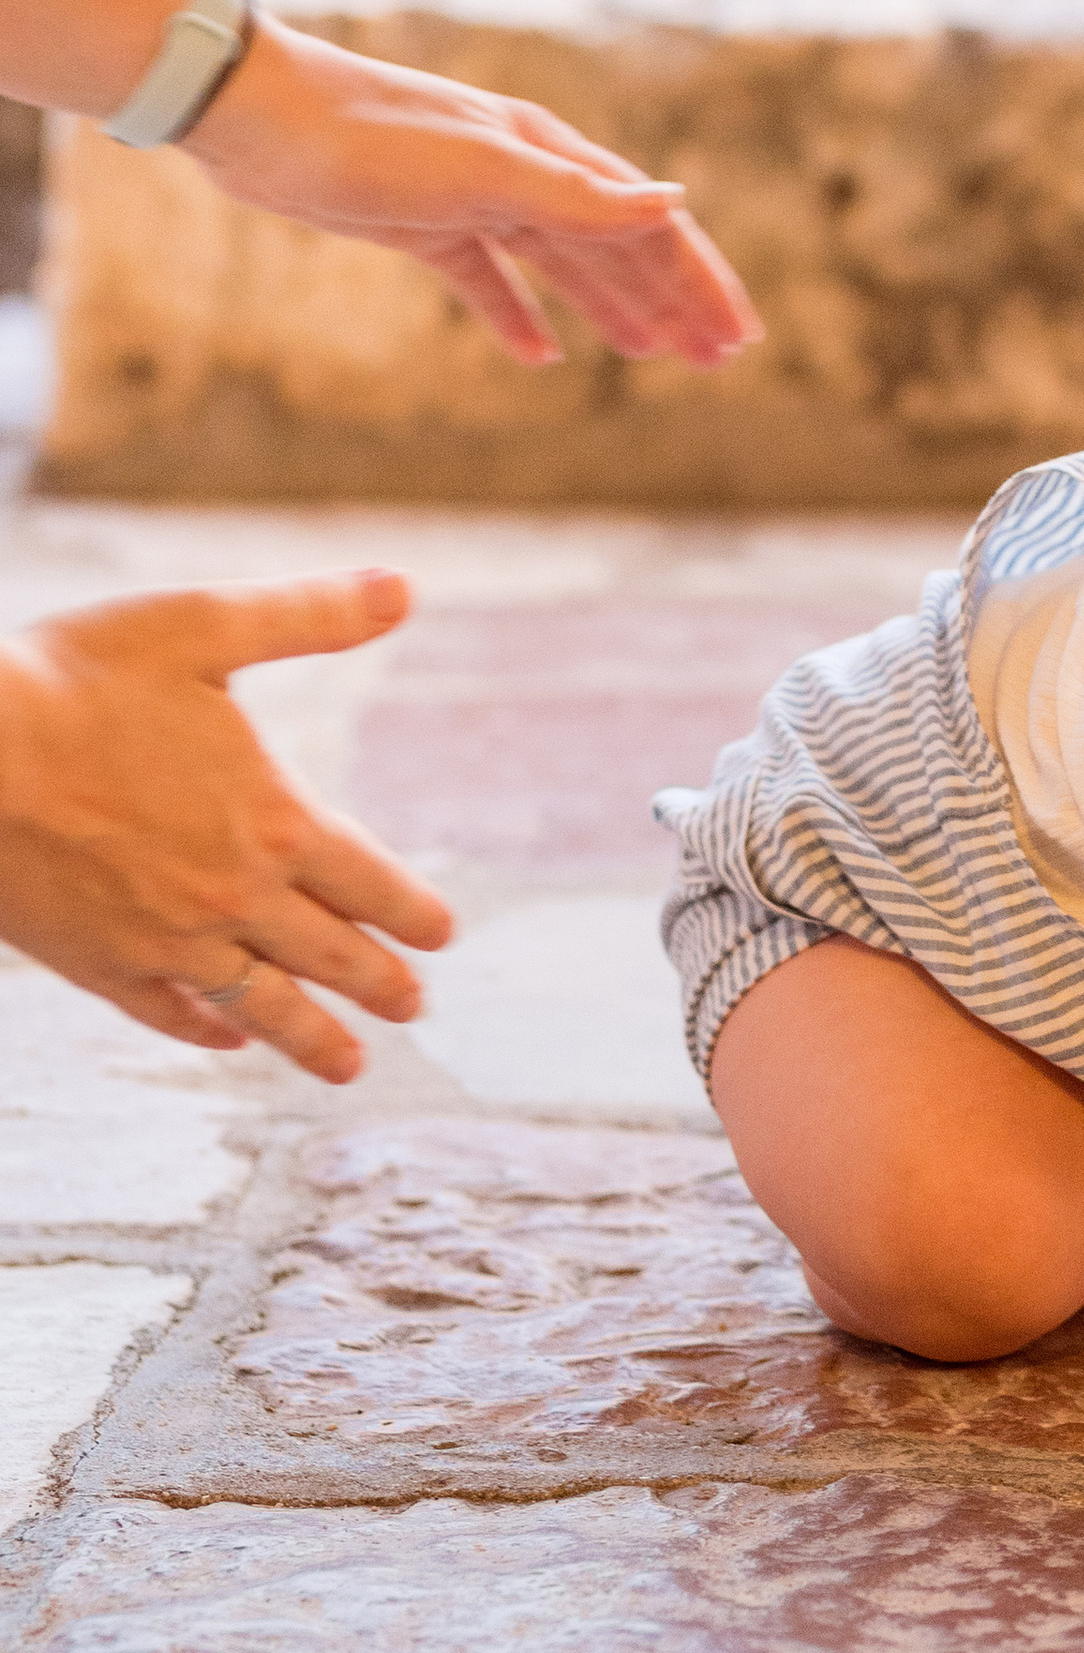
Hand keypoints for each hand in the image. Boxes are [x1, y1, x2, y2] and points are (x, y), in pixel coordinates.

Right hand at [0, 572, 452, 1082]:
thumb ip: (308, 615)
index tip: (441, 936)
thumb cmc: (74, 679)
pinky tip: (227, 1037)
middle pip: (325, 953)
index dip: (412, 911)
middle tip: (414, 1008)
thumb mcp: (202, 624)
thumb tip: (403, 586)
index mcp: (273, 818)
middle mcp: (230, 895)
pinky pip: (167, 1013)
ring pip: (258, 1003)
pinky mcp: (98, 965)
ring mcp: (163, 941)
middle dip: (377, 982)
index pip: (369, 881)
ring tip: (349, 1066)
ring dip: (308, 1037)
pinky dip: (206, 1030)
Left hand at [187, 20, 761, 367]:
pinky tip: (538, 356)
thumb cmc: (370, 133)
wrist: (259, 118)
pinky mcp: (424, 224)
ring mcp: (474, 198)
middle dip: (671, 300)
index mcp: (549, 153)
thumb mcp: (483, 170)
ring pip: (562, 264)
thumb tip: (675, 201)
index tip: (738, 335)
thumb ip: (577, 195)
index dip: (697, 279)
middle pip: (616, 246)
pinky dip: (518, 316)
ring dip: (612, 308)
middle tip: (717, 359)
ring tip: (653, 355)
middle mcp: (523, 172)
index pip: (647, 222)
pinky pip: (488, 279)